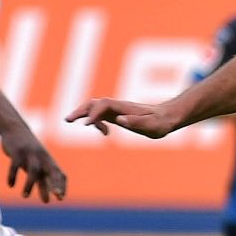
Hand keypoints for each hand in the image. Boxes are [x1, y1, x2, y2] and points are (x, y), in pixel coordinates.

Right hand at [0, 129, 66, 202]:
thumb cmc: (29, 151)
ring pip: (33, 171)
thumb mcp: (37, 164)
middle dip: (55, 184)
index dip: (62, 186)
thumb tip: (48, 200)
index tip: (61, 198)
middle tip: (57, 196)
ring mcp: (30, 154)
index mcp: (49, 161)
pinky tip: (11, 185)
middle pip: (52, 171)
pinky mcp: (17, 152)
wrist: (15, 128)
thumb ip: (42, 180)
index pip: (60, 174)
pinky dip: (13, 176)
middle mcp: (42, 158)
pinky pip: (15, 166)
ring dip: (29, 185)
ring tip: (25, 196)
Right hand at [66, 97, 180, 138]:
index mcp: (125, 108)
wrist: (168, 117)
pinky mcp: (118, 115)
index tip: (86, 125)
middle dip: (80, 110)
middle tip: (67, 120)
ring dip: (82, 113)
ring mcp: (118, 110)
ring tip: (71, 121)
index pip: (104, 105)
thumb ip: (136, 123)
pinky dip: (96, 120)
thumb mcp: (152, 126)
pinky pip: (102, 114)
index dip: (93, 113)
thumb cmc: (161, 123)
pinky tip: (103, 132)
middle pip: (94, 103)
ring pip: (95, 107)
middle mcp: (118, 106)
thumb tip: (120, 120)